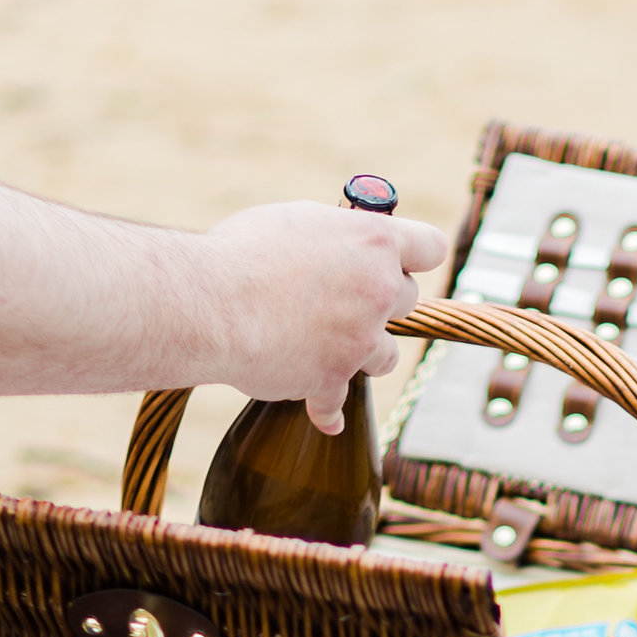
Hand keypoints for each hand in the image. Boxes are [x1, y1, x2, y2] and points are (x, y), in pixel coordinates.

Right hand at [198, 202, 448, 427]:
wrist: (207, 303)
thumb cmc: (241, 254)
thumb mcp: (296, 221)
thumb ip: (335, 237)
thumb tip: (341, 247)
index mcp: (372, 241)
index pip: (429, 247)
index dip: (416, 256)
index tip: (402, 261)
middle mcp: (377, 289)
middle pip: (408, 299)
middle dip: (382, 301)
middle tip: (347, 299)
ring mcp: (359, 338)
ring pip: (387, 354)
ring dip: (364, 352)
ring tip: (331, 346)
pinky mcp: (332, 379)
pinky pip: (338, 403)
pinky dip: (327, 409)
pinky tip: (325, 414)